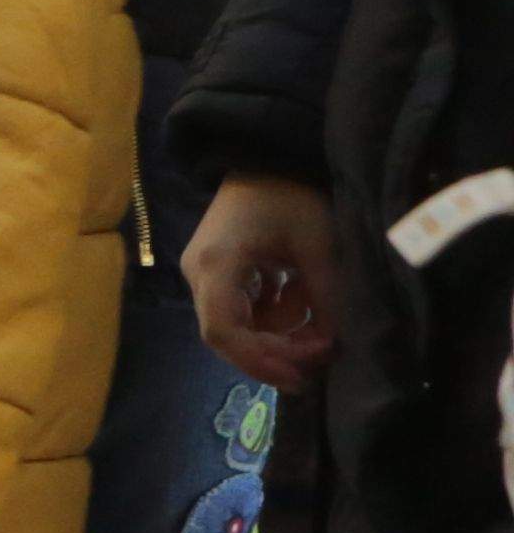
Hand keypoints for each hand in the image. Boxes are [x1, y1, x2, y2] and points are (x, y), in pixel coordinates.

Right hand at [186, 175, 340, 392]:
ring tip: (318, 317)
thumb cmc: (291, 196)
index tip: (302, 373)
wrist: (266, 159)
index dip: (260, 360)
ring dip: (278, 332)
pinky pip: (241, 312)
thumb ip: (325, 298)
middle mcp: (200, 274)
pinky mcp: (218, 275)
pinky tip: (297, 296)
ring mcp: (205, 275)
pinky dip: (273, 315)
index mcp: (218, 264)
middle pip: (227, 337)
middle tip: (320, 359)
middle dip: (274, 353)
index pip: (223, 330)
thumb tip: (332, 346)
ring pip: (237, 327)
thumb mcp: (319, 245)